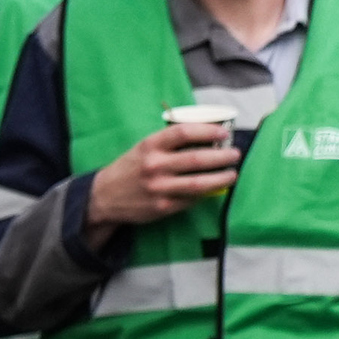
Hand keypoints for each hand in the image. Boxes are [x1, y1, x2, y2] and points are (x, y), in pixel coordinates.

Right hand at [86, 121, 238, 229]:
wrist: (103, 196)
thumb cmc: (132, 167)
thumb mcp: (145, 147)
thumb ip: (172, 142)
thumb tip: (210, 136)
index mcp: (151, 146)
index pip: (184, 132)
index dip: (208, 131)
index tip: (224, 134)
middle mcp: (154, 166)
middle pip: (197, 159)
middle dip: (222, 157)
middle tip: (235, 155)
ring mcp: (158, 188)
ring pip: (200, 183)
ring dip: (222, 178)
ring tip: (232, 174)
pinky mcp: (162, 207)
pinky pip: (192, 199)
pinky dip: (205, 193)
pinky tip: (213, 188)